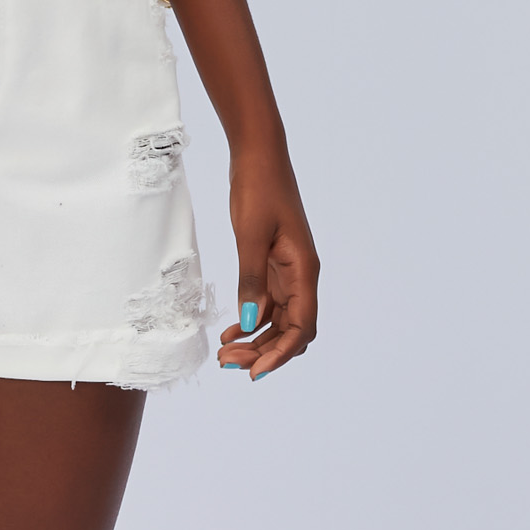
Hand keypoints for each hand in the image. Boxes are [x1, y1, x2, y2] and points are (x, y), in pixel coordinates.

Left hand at [216, 145, 318, 381]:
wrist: (258, 156)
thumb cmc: (259, 189)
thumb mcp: (251, 234)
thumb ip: (251, 279)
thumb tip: (250, 323)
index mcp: (304, 270)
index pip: (302, 327)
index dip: (281, 354)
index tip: (254, 373)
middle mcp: (301, 276)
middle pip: (291, 330)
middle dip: (263, 352)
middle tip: (227, 363)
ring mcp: (288, 272)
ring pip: (279, 321)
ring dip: (256, 341)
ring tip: (225, 354)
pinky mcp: (273, 265)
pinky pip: (267, 304)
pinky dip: (251, 321)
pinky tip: (230, 332)